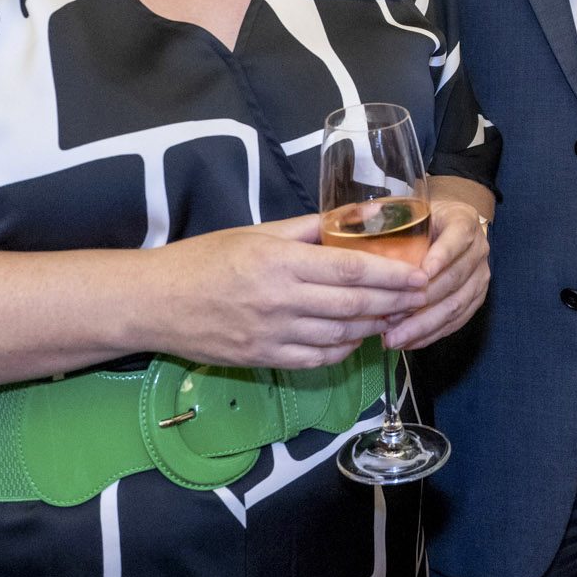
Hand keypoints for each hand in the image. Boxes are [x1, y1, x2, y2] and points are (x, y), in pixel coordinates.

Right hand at [148, 215, 428, 370]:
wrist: (155, 302)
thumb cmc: (206, 258)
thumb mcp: (258, 233)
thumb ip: (309, 229)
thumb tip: (356, 218)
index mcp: (281, 262)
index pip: (351, 270)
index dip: (392, 275)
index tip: (420, 274)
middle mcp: (280, 300)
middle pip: (354, 305)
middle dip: (394, 302)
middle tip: (421, 297)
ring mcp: (272, 334)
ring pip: (340, 334)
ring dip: (374, 326)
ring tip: (397, 315)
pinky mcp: (263, 358)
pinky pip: (317, 358)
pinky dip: (344, 349)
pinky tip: (357, 336)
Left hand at [382, 196, 491, 349]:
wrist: (449, 226)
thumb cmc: (423, 219)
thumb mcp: (413, 208)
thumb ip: (390, 214)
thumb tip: (361, 220)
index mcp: (464, 221)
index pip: (456, 240)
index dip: (440, 258)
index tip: (419, 275)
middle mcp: (478, 249)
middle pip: (454, 279)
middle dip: (421, 302)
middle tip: (390, 318)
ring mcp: (480, 276)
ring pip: (456, 305)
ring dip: (424, 325)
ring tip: (394, 338)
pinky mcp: (476, 298)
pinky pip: (457, 321)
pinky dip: (431, 334)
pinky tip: (408, 342)